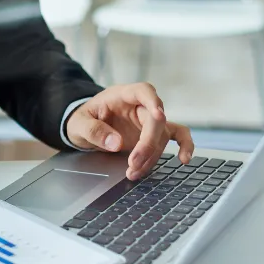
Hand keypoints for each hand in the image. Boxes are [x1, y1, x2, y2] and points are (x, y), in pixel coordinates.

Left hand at [66, 83, 194, 180]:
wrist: (86, 127)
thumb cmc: (83, 120)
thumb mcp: (79, 124)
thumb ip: (94, 131)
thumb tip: (116, 143)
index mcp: (122, 95)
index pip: (144, 91)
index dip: (153, 101)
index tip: (158, 116)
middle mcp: (140, 106)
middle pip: (155, 120)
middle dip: (147, 144)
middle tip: (133, 164)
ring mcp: (148, 120)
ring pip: (162, 135)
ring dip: (151, 156)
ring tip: (133, 173)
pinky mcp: (153, 134)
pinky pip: (176, 136)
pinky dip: (184, 146)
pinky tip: (184, 159)